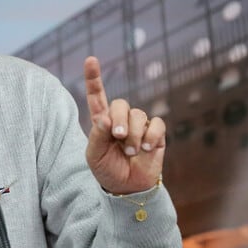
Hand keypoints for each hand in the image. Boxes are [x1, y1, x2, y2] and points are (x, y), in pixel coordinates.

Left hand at [83, 56, 164, 193]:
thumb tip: (105, 118)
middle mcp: (120, 119)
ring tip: (131, 152)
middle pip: (120, 104)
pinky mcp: (156, 133)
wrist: (127, 188)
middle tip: (118, 137)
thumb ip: (97, 135)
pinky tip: (146, 149)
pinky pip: (156, 124)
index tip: (90, 60)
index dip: (94, 78)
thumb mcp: (94, 156)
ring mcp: (139, 125)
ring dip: (134, 135)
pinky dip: (150, 136)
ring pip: (138, 115)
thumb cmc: (107, 170)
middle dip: (119, 120)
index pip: (97, 96)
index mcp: (101, 122)